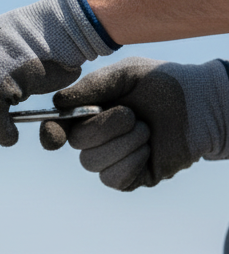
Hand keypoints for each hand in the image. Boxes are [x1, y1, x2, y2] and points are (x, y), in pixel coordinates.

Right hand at [39, 57, 228, 190]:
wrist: (202, 104)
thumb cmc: (165, 84)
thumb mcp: (126, 74)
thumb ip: (92, 85)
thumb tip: (59, 102)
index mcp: (89, 116)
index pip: (57, 131)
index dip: (51, 135)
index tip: (55, 136)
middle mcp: (96, 141)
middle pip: (78, 145)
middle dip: (106, 127)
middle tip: (133, 115)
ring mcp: (111, 161)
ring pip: (94, 163)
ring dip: (125, 142)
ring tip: (147, 130)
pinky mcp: (129, 179)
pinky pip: (113, 178)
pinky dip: (131, 160)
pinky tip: (148, 149)